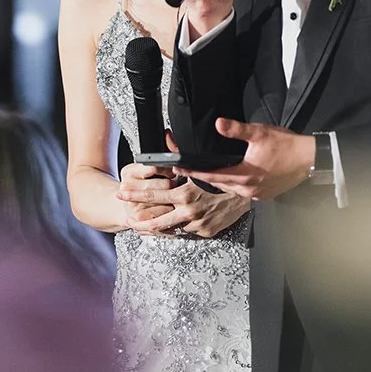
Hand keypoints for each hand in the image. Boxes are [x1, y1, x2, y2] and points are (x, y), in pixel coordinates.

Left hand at [117, 166, 250, 237]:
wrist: (247, 195)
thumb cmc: (225, 177)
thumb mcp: (203, 164)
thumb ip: (182, 154)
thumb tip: (167, 138)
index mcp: (185, 194)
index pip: (153, 195)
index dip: (135, 194)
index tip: (122, 193)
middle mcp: (188, 212)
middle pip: (156, 221)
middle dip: (140, 221)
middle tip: (128, 219)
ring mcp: (196, 225)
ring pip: (173, 228)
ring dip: (161, 226)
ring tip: (148, 226)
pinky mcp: (205, 233)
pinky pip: (189, 231)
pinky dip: (182, 226)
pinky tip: (178, 222)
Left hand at [178, 120, 315, 201]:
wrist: (308, 159)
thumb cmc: (286, 146)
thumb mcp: (260, 133)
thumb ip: (236, 130)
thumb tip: (218, 124)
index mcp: (244, 175)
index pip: (211, 176)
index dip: (194, 172)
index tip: (179, 169)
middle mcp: (248, 189)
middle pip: (219, 184)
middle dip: (205, 177)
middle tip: (191, 168)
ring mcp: (256, 194)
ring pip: (231, 189)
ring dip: (221, 181)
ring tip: (211, 171)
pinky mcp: (264, 195)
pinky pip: (243, 191)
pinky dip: (235, 184)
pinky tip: (236, 175)